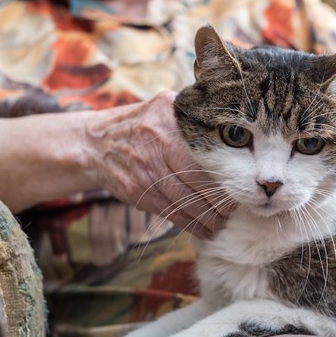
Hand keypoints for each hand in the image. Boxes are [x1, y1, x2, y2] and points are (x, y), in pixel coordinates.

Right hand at [85, 91, 232, 237]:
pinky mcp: (137, 192)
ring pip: (183, 201)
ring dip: (205, 218)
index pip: (202, 153)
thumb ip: (193, 114)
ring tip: (221, 225)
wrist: (96, 143)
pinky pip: (169, 212)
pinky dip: (189, 224)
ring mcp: (144, 170)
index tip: (239, 188)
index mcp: (167, 119)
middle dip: (218, 202)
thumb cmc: (142, 124)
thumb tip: (235, 126)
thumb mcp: (164, 107)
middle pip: (195, 180)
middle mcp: (155, 143)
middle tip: (234, 211)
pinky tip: (203, 229)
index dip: (222, 176)